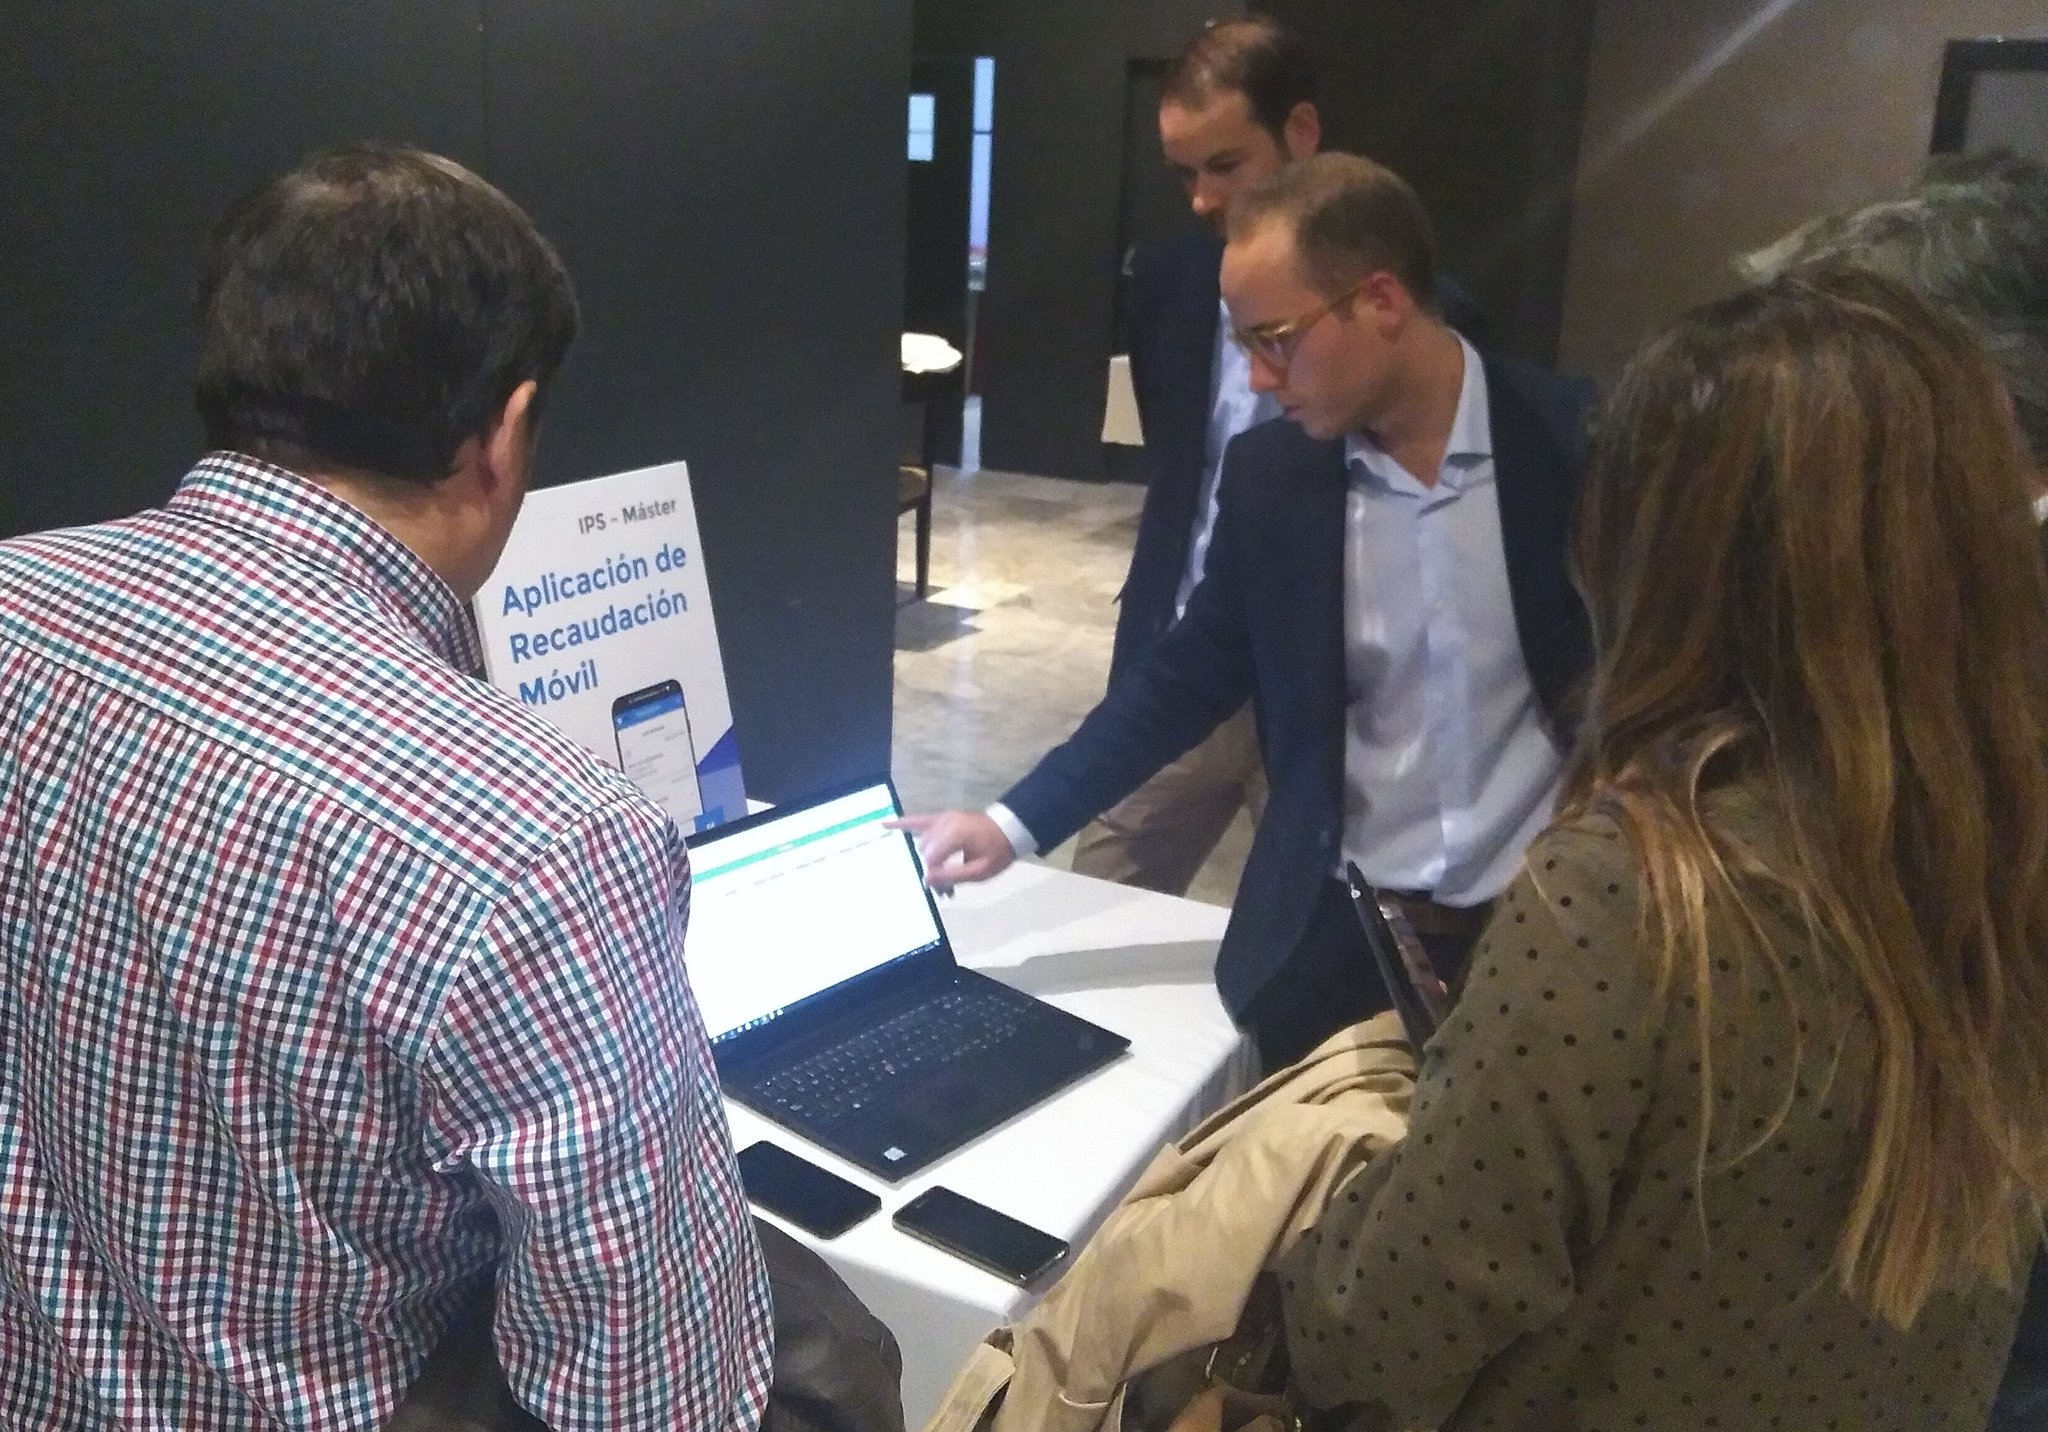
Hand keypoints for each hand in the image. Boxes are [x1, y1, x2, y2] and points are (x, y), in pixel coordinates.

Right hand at [887, 811, 1015, 891]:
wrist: (1010, 829)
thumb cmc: (997, 851)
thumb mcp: (980, 871)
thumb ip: (953, 875)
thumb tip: (927, 880)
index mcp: (954, 834)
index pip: (931, 859)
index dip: (935, 877)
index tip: (946, 890)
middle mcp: (944, 823)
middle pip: (926, 853)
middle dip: (934, 872)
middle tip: (947, 889)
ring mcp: (941, 819)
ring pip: (922, 844)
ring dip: (928, 862)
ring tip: (942, 880)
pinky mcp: (940, 818)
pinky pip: (916, 820)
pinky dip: (901, 823)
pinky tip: (884, 825)